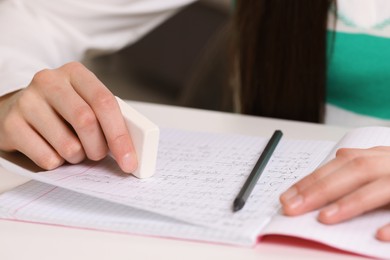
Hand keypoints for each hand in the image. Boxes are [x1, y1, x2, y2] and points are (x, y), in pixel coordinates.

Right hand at [0, 62, 136, 172]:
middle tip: (98, 154)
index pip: (104, 102)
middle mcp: (49, 81)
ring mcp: (27, 101)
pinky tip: (53, 151)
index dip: (120, 135)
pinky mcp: (11, 123)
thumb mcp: (85, 102)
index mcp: (75, 73)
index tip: (129, 160)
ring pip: (67, 144)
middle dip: (99, 148)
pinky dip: (58, 163)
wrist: (18, 108)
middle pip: (86, 121)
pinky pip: (46, 158)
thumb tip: (129, 151)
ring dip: (77, 157)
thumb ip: (107, 117)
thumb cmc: (60, 108)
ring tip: (74, 150)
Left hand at [280, 146, 389, 240]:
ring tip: (324, 218)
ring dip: (350, 203)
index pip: (340, 164)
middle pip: (355, 171)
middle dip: (320, 189)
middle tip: (294, 208)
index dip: (312, 180)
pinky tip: (378, 235)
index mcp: (379, 156)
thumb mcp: (382, 163)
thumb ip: (358, 164)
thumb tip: (332, 163)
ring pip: (379, 188)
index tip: (287, 198)